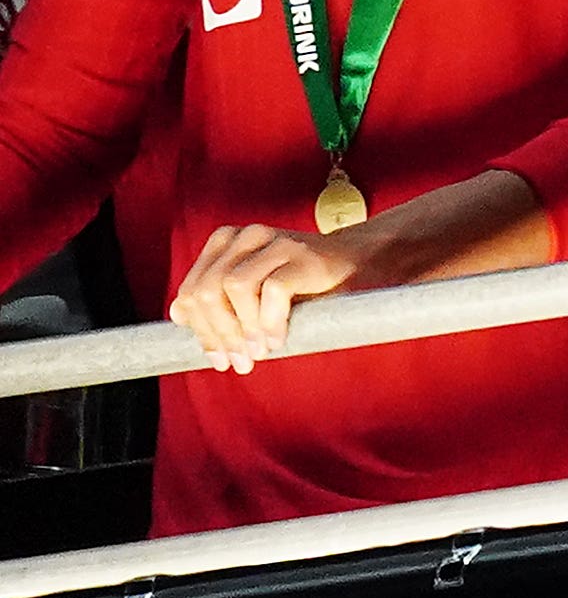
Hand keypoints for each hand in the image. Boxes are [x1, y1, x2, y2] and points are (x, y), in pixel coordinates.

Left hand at [166, 220, 362, 370]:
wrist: (359, 263)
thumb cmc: (303, 283)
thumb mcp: (253, 290)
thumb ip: (218, 300)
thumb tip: (178, 316)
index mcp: (227, 242)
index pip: (192, 290)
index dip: (198, 329)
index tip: (217, 357)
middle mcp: (247, 236)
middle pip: (207, 289)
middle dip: (218, 333)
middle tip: (238, 362)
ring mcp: (275, 241)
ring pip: (233, 287)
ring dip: (242, 328)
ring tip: (259, 352)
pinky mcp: (302, 253)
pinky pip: (272, 289)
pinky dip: (271, 321)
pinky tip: (280, 339)